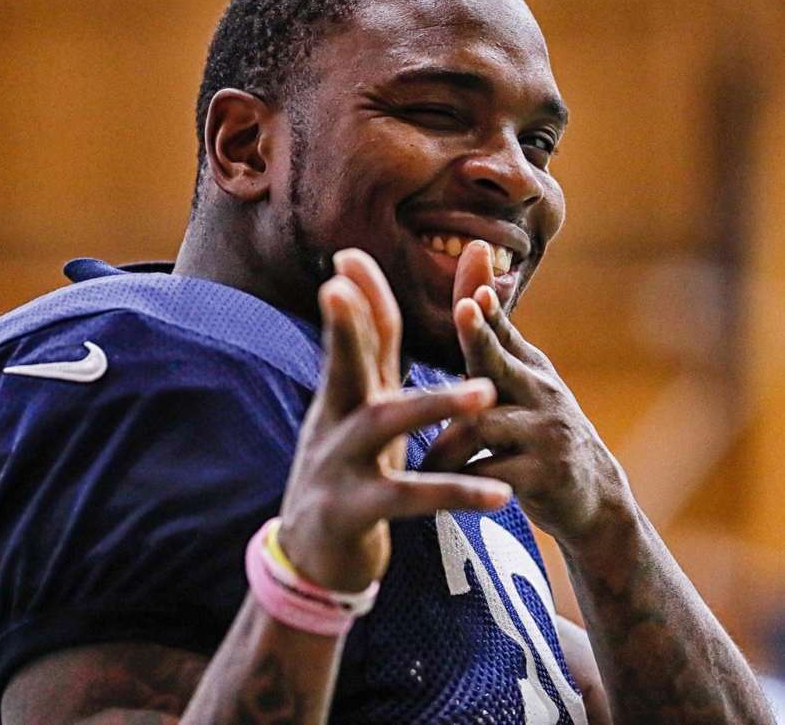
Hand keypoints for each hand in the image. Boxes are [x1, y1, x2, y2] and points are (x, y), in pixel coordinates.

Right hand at [277, 248, 510, 591]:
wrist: (314, 557)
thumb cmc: (347, 473)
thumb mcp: (356, 419)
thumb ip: (369, 369)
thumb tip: (368, 316)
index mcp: (343, 398)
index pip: (353, 339)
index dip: (355, 298)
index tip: (348, 256)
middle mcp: (334, 423)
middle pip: (343, 367)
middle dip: (345, 326)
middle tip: (339, 287)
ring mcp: (337, 466)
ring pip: (382, 426)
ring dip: (432, 404)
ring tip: (483, 393)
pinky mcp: (351, 511)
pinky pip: (408, 499)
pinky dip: (453, 491)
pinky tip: (499, 492)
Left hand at [423, 240, 629, 544]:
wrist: (593, 495)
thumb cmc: (540, 431)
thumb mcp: (525, 386)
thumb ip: (497, 343)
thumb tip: (475, 286)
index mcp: (529, 369)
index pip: (505, 332)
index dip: (489, 308)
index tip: (474, 287)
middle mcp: (541, 392)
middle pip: (502, 361)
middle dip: (481, 334)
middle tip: (464, 309)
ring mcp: (547, 432)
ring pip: (482, 425)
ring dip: (443, 444)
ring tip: (419, 464)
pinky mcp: (547, 475)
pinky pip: (491, 473)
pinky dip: (462, 480)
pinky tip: (443, 488)